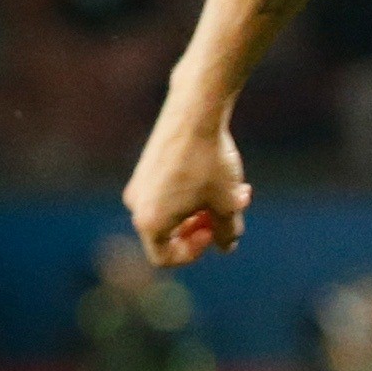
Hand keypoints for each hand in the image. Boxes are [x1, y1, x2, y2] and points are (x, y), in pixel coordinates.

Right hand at [124, 109, 250, 264]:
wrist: (196, 112)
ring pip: (173, 211)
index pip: (164, 258)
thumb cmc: (210, 162)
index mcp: (149, 222)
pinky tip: (222, 176)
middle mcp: (137, 205)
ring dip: (203, 209)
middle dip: (203, 228)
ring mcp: (140, 184)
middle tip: (228, 213)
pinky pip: (169, 192)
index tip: (213, 231)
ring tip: (234, 193)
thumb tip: (227, 246)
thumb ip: (227, 232)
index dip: (192, 253)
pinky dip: (193, 192)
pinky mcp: (147, 166)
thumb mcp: (227, 204)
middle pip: (170, 234)